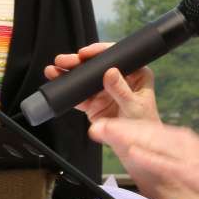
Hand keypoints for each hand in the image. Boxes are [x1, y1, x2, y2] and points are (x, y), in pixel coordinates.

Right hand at [45, 43, 160, 124]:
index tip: (85, 54)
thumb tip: (110, 72)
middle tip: (65, 60)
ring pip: (85, 78)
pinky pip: (80, 95)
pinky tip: (58, 85)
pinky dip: (68, 91)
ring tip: (54, 70)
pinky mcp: (95, 103)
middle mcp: (119, 78)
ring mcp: (105, 90)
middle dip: (79, 61)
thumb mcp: (134, 106)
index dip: (100, 52)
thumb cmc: (143, 124)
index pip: (117, 57)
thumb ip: (122, 91)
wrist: (135, 146)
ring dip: (69, 74)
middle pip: (97, 65)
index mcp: (136, 73)